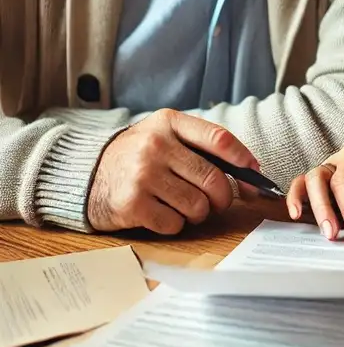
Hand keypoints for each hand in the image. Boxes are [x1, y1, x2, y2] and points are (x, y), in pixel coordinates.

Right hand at [87, 109, 258, 234]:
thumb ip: (202, 146)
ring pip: (197, 205)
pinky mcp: (132, 204)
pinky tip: (163, 213)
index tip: (254, 176)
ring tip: (186, 206)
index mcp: (170, 122)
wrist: (87, 173)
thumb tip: (250, 172)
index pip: (220, 139)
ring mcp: (143, 174)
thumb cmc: (140, 155)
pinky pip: (175, 224)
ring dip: (199, 213)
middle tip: (218, 202)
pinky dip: (176, 224)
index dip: (244, 161)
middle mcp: (157, 145)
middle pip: (213, 179)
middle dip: (223, 197)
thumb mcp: (166, 134)